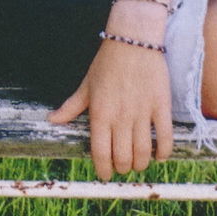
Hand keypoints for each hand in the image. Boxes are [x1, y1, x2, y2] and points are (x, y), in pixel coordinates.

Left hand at [48, 37, 172, 179]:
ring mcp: (142, 112)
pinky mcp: (161, 106)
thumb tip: (51, 120)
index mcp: (100, 114)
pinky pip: (165, 136)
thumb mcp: (86, 85)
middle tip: (123, 167)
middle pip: (123, 157)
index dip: (102, 169)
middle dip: (122, 168)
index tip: (104, 174)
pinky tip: (160, 156)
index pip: (100, 153)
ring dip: (141, 164)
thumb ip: (71, 107)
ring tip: (139, 163)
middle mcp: (121, 117)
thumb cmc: (107, 63)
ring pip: (143, 152)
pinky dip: (163, 152)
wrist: (133, 41)